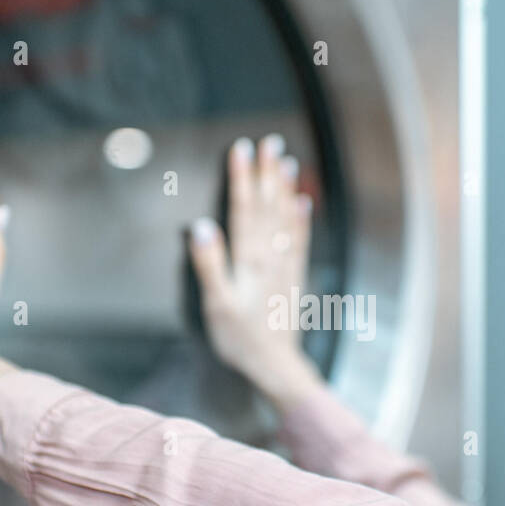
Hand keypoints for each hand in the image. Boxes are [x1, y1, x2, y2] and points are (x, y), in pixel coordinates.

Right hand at [188, 134, 323, 409]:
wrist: (275, 364)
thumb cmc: (240, 338)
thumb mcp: (216, 305)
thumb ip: (209, 265)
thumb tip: (200, 227)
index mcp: (249, 259)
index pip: (244, 209)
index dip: (242, 177)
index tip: (242, 148)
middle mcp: (270, 256)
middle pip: (268, 206)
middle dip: (268, 173)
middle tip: (271, 141)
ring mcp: (285, 265)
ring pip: (286, 218)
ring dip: (286, 188)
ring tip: (288, 161)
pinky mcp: (294, 276)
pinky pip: (300, 240)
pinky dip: (302, 219)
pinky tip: (304, 202)